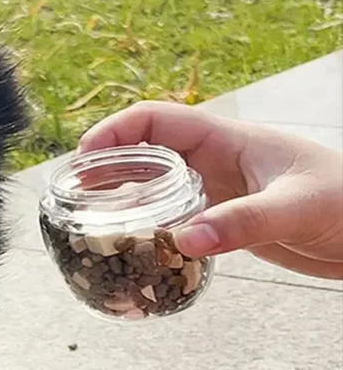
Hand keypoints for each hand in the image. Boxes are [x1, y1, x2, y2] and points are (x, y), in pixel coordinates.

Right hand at [78, 102, 342, 278]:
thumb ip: (242, 222)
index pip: (157, 120)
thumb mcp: (295, 207)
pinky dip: (148, 230)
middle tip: (73, 196)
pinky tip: (134, 250)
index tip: (84, 158)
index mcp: (228, 140)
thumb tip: (184, 240)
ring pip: (155, 189)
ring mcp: (216, 193)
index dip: (115, 132)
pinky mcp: (222, 222)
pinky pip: (172, 220)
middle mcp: (215, 163)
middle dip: (106, 169)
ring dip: (122, 202)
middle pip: (145, 154)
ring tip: (90, 224)